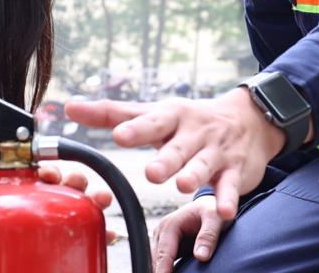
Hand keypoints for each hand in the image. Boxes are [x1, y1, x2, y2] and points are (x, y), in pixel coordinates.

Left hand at [0, 166, 116, 242]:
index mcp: (20, 201)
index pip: (37, 177)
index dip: (47, 169)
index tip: (47, 173)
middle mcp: (41, 214)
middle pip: (64, 188)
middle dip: (75, 179)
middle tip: (74, 183)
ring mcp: (56, 234)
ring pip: (82, 209)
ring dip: (94, 199)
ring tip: (98, 200)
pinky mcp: (68, 255)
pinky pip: (91, 240)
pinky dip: (102, 233)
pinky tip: (107, 233)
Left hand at [64, 89, 287, 219]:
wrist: (248, 120)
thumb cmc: (189, 120)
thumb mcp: (154, 112)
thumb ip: (112, 113)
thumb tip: (70, 106)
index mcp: (171, 117)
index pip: (151, 122)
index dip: (136, 129)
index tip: (119, 135)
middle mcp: (193, 133)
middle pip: (177, 148)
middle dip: (166, 159)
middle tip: (151, 172)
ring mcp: (215, 152)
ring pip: (203, 166)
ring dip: (194, 175)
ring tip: (183, 185)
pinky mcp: (234, 172)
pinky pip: (229, 187)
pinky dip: (226, 198)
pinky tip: (222, 211)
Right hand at [151, 196, 228, 272]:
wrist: (209, 206)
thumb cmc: (211, 210)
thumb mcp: (214, 219)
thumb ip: (208, 236)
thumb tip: (201, 256)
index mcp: (170, 225)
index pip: (163, 254)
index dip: (163, 271)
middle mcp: (162, 231)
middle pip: (156, 260)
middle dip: (160, 272)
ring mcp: (162, 239)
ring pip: (156, 262)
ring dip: (161, 271)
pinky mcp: (166, 246)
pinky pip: (162, 262)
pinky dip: (165, 270)